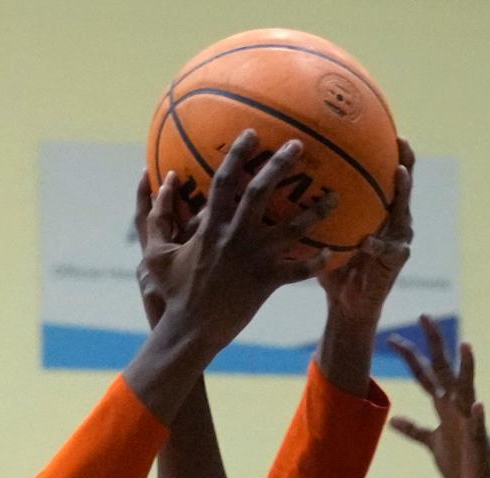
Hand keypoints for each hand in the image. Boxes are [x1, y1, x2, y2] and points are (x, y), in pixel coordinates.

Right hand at [142, 131, 335, 357]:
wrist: (190, 331)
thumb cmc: (173, 294)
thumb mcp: (155, 255)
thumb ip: (156, 217)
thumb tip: (160, 181)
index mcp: (210, 227)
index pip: (224, 181)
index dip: (238, 155)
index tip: (252, 135)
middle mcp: (236, 237)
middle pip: (261, 192)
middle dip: (279, 165)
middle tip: (298, 146)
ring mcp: (254, 259)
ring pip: (291, 229)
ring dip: (315, 211)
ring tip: (335, 197)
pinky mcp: (266, 283)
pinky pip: (298, 271)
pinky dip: (315, 263)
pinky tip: (330, 253)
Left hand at [318, 138, 413, 325]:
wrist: (349, 304)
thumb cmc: (333, 266)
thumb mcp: (323, 235)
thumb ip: (312, 214)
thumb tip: (285, 187)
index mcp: (377, 209)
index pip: (384, 174)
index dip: (386, 150)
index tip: (381, 125)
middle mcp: (393, 219)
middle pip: (403, 184)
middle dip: (405, 160)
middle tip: (401, 140)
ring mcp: (398, 238)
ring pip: (404, 211)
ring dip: (402, 192)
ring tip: (399, 175)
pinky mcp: (396, 261)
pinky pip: (389, 250)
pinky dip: (379, 245)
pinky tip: (369, 241)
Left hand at [389, 317, 489, 477]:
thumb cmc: (460, 464)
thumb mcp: (432, 443)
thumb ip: (415, 429)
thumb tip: (393, 420)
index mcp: (445, 407)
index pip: (426, 375)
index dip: (412, 357)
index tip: (394, 339)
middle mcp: (458, 408)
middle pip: (444, 370)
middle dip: (434, 344)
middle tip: (425, 316)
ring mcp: (469, 422)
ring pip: (467, 390)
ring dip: (467, 369)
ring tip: (467, 346)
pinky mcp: (478, 443)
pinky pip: (479, 427)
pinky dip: (478, 416)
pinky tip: (478, 405)